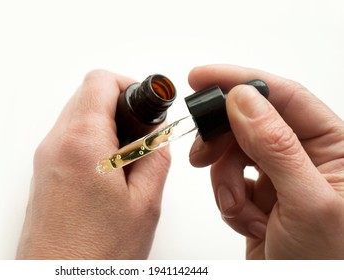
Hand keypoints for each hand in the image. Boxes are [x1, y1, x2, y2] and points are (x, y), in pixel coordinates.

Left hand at [16, 70, 170, 258]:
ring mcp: (45, 159)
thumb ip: (155, 158)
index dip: (129, 86)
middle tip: (142, 134)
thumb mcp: (144, 203)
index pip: (100, 81)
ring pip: (78, 116)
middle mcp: (56, 145)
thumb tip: (157, 139)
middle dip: (120, 106)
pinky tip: (110, 171)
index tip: (146, 105)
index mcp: (82, 143)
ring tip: (128, 158)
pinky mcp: (44, 173)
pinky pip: (69, 139)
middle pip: (88, 96)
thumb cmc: (93, 255)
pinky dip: (92, 142)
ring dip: (106, 125)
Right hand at [188, 65, 343, 258]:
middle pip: (250, 122)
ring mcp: (279, 176)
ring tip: (237, 207)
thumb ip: (276, 147)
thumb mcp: (306, 203)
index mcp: (334, 147)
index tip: (203, 77)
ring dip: (225, 181)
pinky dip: (227, 200)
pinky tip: (247, 222)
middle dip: (223, 140)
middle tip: (202, 152)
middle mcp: (305, 156)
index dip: (242, 81)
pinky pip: (227, 180)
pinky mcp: (258, 195)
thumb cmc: (328, 263)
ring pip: (233, 153)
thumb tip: (244, 100)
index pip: (285, 97)